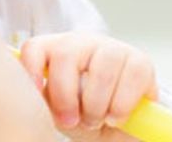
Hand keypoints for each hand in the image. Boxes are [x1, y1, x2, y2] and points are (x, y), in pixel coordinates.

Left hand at [20, 32, 156, 141]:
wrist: (118, 128)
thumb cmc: (83, 116)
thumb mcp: (59, 112)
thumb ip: (45, 101)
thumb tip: (34, 100)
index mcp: (55, 52)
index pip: (34, 48)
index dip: (31, 68)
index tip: (37, 93)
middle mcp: (81, 43)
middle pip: (65, 54)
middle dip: (66, 95)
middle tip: (72, 121)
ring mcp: (112, 48)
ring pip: (100, 70)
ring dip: (96, 104)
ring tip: (96, 121)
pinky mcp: (140, 61)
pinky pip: (131, 78)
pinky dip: (121, 105)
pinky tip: (116, 117)